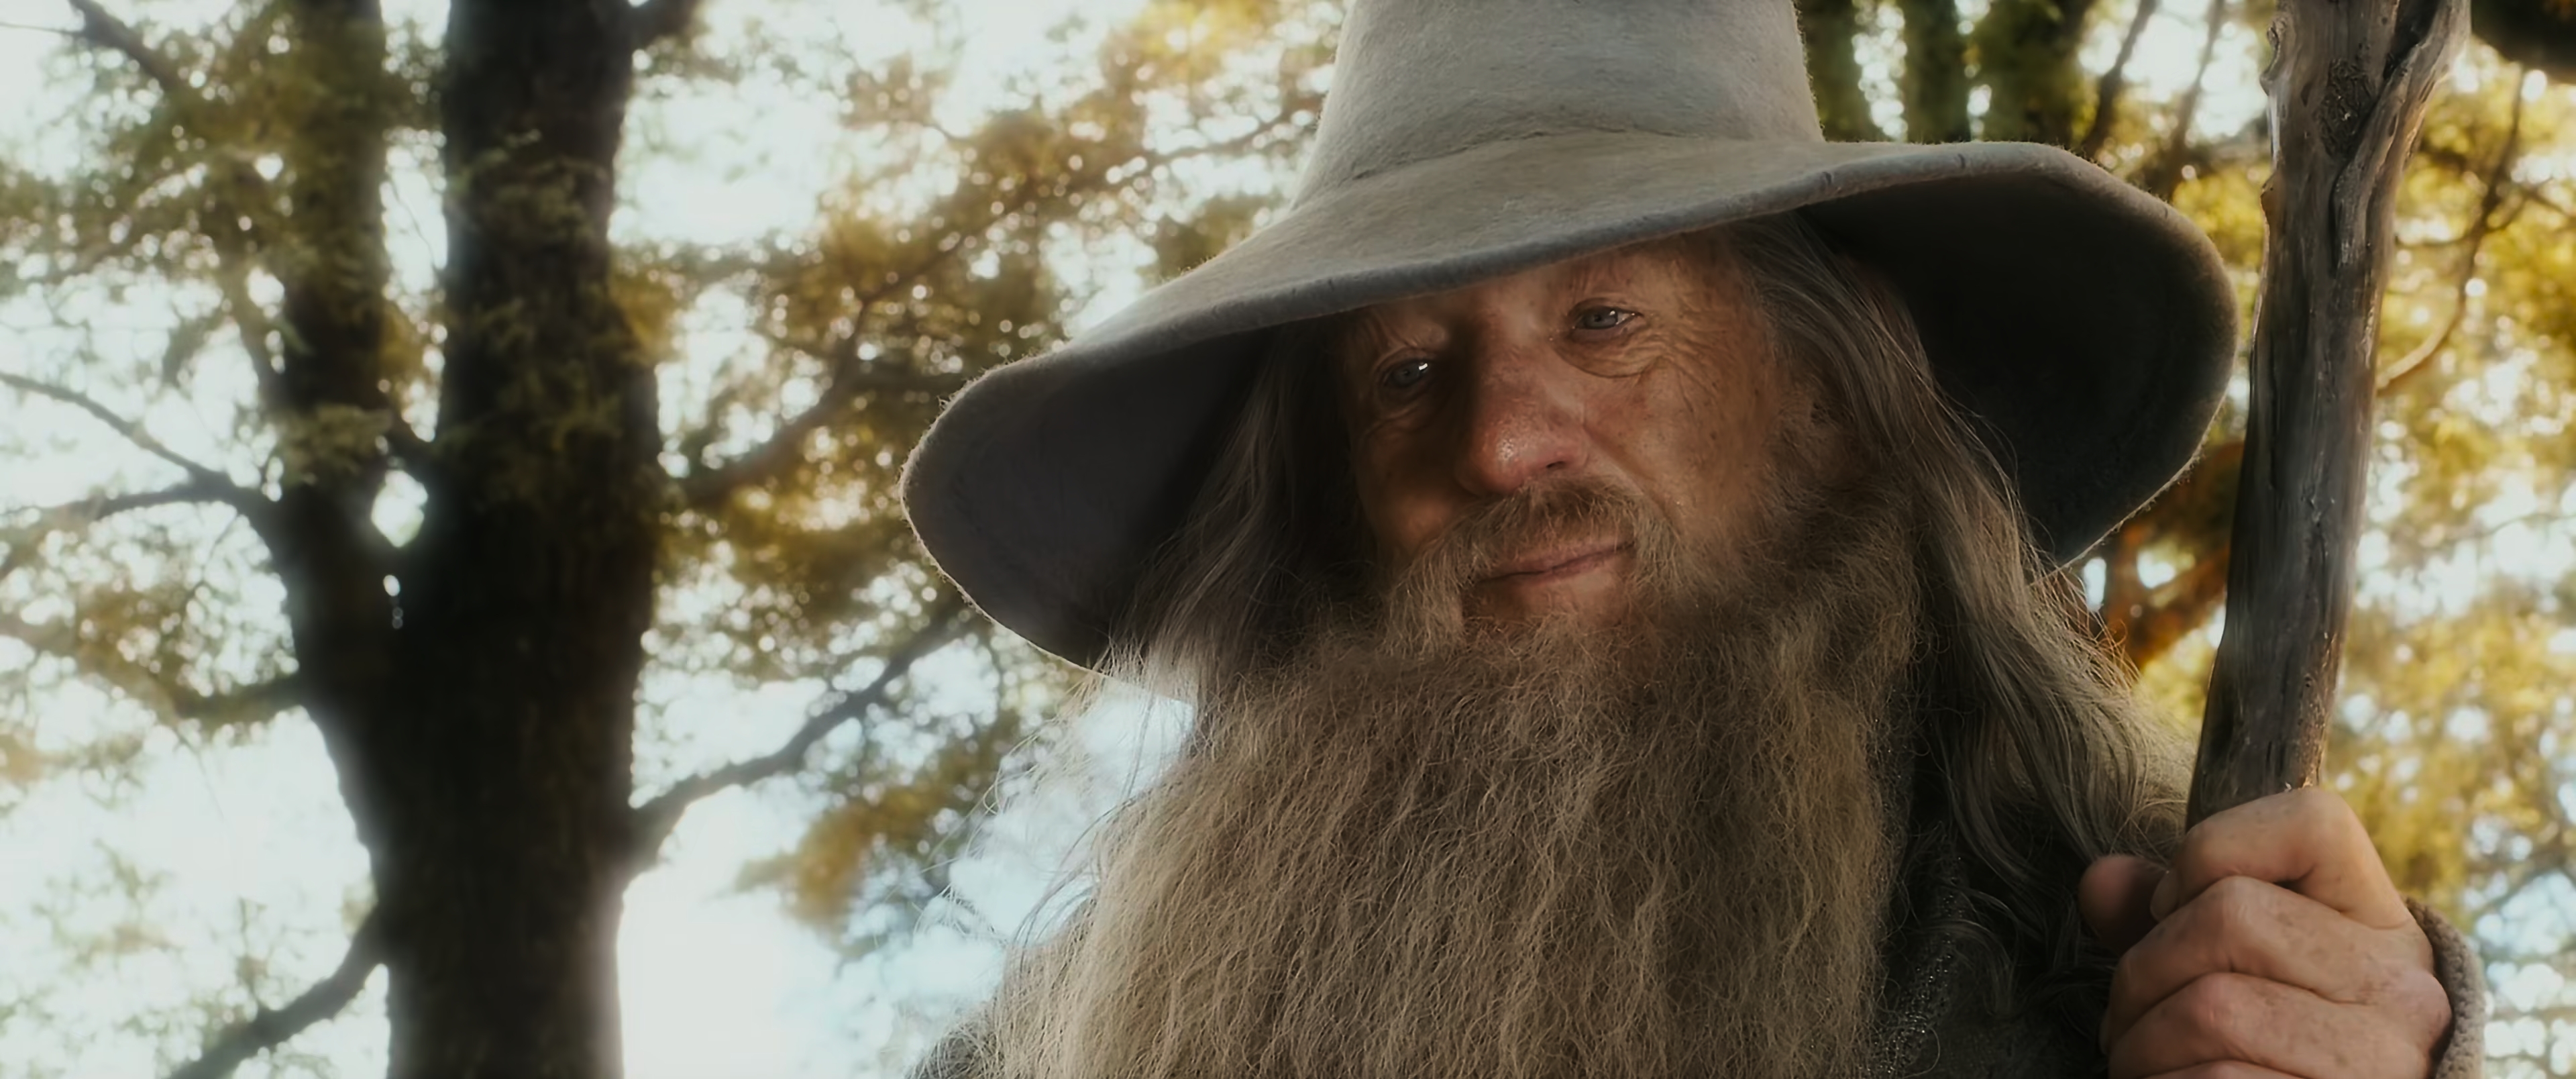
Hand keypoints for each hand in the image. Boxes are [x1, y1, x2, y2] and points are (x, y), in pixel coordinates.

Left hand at [2077, 787, 2451, 1078]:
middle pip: (2231, 914)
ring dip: (2141, 1042)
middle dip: (2142, 968)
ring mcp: (2382, 1056)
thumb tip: (2101, 879)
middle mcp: (2398, 987)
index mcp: (2379, 930)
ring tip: (2138, 1059)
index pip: (2315, 825)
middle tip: (2125, 1013)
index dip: (2213, 848)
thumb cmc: (2275, 1058)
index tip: (2169, 905)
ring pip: (2212, 1008)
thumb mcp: (2241, 974)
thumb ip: (2172, 919)